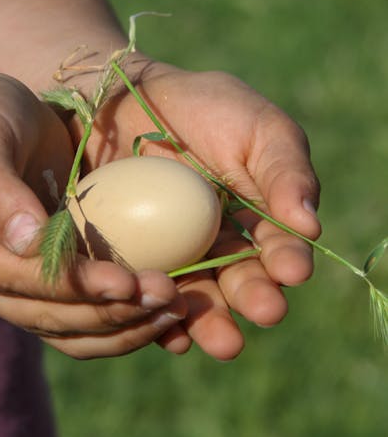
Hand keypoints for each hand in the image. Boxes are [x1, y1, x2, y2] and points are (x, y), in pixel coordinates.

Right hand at [0, 65, 186, 358]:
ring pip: (73, 329)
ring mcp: (14, 289)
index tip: (127, 282)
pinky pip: (84, 314)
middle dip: (113, 311)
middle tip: (169, 298)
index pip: (22, 282)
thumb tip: (27, 242)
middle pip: (53, 316)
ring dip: (125, 325)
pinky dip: (122, 316)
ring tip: (176, 307)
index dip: (76, 286)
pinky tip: (162, 306)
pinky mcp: (44, 281)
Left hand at [77, 60, 320, 359]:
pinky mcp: (134, 261)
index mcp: (258, 217)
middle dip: (255, 298)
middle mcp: (220, 246)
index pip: (278, 247)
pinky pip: (147, 295)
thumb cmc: (202, 106)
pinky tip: (171, 332)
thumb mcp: (257, 127)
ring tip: (222, 339)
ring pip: (198, 297)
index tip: (292, 270)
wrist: (126, 97)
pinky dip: (159, 316)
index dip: (287, 260)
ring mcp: (176, 256)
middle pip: (240, 282)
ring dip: (213, 321)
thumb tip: (311, 225)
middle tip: (263, 308)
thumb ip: (286, 171)